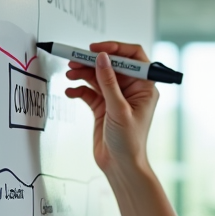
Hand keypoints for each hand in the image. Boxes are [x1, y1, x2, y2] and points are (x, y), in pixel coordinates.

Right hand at [63, 41, 158, 173]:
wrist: (120, 166)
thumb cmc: (130, 143)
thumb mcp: (119, 110)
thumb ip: (109, 83)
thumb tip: (102, 58)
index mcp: (144, 87)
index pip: (133, 57)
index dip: (115, 49)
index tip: (96, 49)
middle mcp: (131, 89)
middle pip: (111, 64)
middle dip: (92, 61)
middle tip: (74, 59)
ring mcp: (116, 97)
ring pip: (97, 76)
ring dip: (83, 73)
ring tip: (70, 73)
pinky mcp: (103, 106)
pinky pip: (89, 90)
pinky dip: (79, 88)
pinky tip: (71, 91)